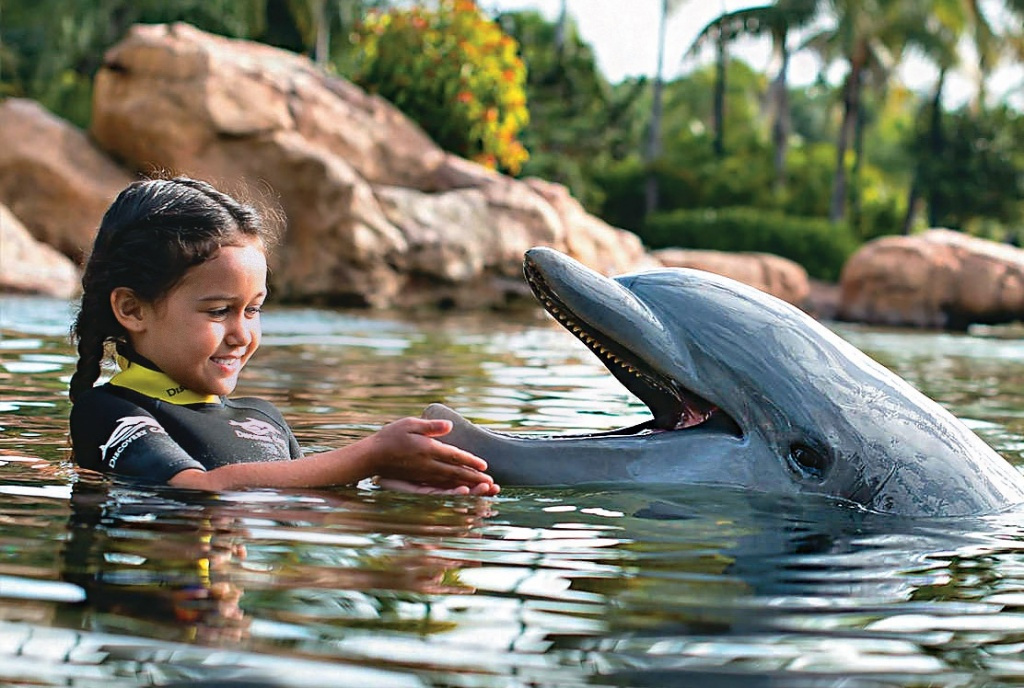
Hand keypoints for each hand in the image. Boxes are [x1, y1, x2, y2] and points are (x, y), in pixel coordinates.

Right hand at [367, 418, 498, 492]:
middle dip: (474, 478)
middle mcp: (427, 464)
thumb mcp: (410, 424)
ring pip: (449, 482)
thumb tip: (451, 425)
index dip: (470, 461)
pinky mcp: (418, 481)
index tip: (485, 466)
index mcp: (428, 449)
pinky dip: (454, 489)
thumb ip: (431, 426)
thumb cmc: (390, 436)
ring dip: (467, 485)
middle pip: (455, 472)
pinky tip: (462, 491)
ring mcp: (423, 475)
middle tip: (491, 483)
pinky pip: (440, 486)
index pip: (454, 456)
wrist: (371, 456)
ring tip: (481, 489)